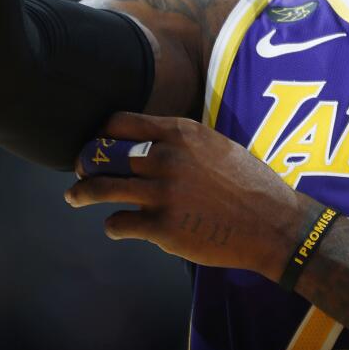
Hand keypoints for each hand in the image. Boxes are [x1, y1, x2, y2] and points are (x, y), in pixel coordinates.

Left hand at [64, 112, 312, 281]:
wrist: (272, 223)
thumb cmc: (247, 183)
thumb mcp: (216, 145)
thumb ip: (181, 141)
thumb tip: (147, 142)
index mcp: (180, 132)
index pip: (118, 122)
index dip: (102, 132)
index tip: (98, 142)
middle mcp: (166, 158)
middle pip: (102, 152)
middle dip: (86, 161)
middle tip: (80, 169)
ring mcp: (162, 193)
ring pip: (99, 188)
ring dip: (82, 193)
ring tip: (76, 196)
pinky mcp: (162, 227)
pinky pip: (118, 223)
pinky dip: (114, 225)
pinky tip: (119, 225)